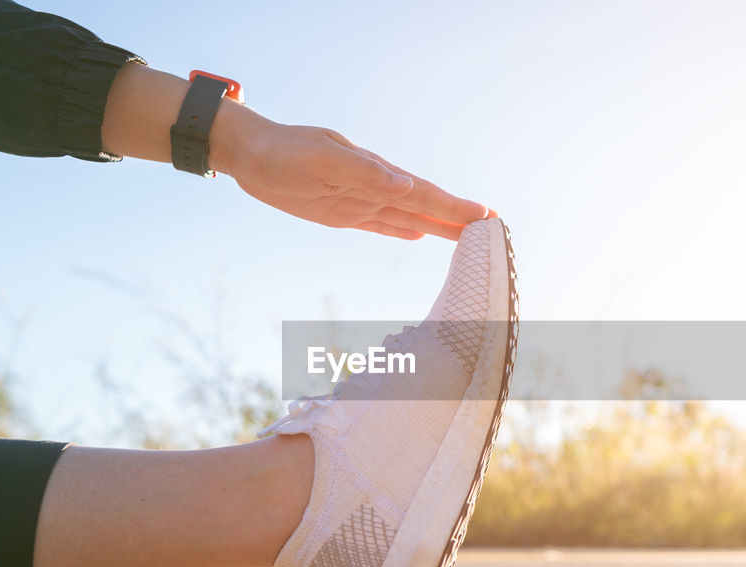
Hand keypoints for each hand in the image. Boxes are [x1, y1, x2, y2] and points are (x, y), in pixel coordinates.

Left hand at [213, 103, 488, 240]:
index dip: (456, 207)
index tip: (487, 218)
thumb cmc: (283, 151)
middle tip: (494, 230)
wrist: (250, 154)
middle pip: (426, 206)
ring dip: (440, 226)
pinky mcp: (344, 212)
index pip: (425, 192)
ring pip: (410, 216)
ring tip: (469, 236)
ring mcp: (361, 199)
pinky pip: (383, 224)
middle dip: (458, 218)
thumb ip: (365, 171)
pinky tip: (421, 235)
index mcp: (375, 172)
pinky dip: (405, 229)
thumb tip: (407, 184)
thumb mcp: (321, 157)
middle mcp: (375, 186)